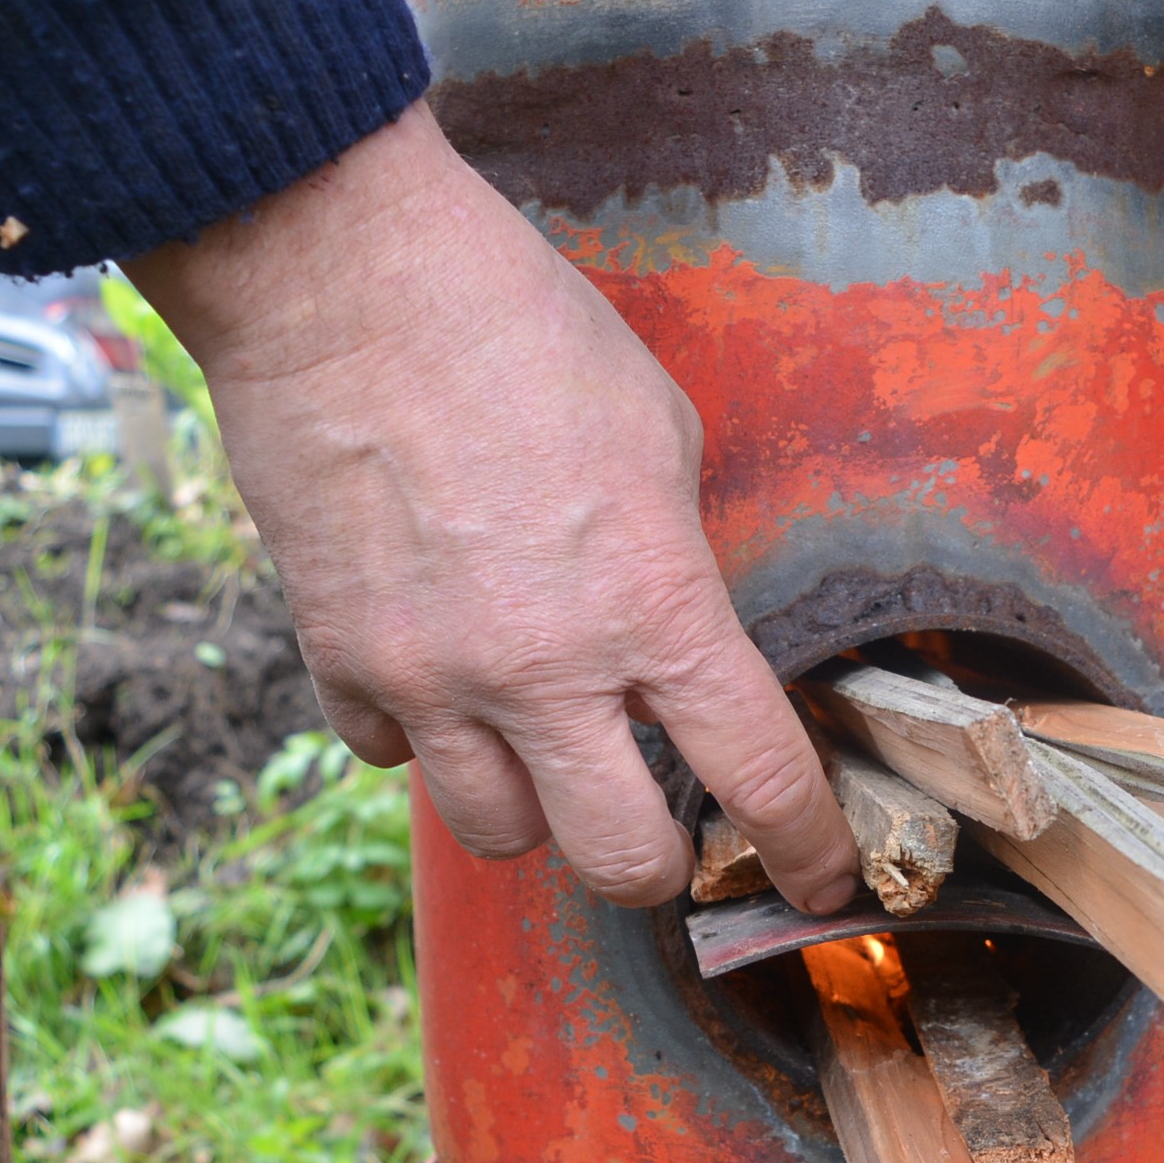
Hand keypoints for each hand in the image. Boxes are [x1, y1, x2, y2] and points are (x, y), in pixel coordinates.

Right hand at [124, 106, 858, 913]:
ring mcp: (434, 678)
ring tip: (539, 744)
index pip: (758, 779)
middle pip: (619, 865)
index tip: (821, 881)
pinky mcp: (341, 661)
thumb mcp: (660, 439)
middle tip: (663, 831)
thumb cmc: (522, 331)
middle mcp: (546, 669)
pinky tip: (440, 677)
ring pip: (498, 836)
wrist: (345, 281)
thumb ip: (676, 564)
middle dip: (656, 865)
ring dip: (534, 809)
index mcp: (656, 605)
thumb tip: (675, 639)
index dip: (807, 851)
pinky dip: (424, 738)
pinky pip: (391, 758)